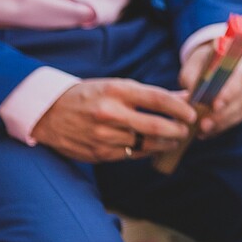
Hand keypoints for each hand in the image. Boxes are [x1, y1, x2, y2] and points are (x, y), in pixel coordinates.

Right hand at [31, 78, 196, 162]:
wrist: (48, 113)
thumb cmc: (89, 95)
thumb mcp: (116, 86)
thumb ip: (149, 94)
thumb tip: (183, 97)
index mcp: (116, 90)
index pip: (157, 99)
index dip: (180, 108)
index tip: (192, 113)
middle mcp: (110, 113)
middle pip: (155, 126)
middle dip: (178, 130)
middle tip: (187, 130)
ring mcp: (103, 136)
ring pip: (146, 144)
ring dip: (166, 143)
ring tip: (175, 139)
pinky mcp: (99, 154)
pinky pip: (132, 155)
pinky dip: (148, 151)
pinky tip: (155, 147)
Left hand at [179, 42, 241, 137]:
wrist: (218, 61)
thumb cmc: (205, 62)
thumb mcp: (194, 64)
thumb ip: (192, 78)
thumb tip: (191, 97)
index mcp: (239, 58)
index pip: (240, 76)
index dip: (229, 92)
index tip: (214, 105)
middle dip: (224, 113)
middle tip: (204, 124)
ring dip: (223, 122)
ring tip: (203, 130)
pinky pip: (241, 116)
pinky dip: (225, 125)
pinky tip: (209, 131)